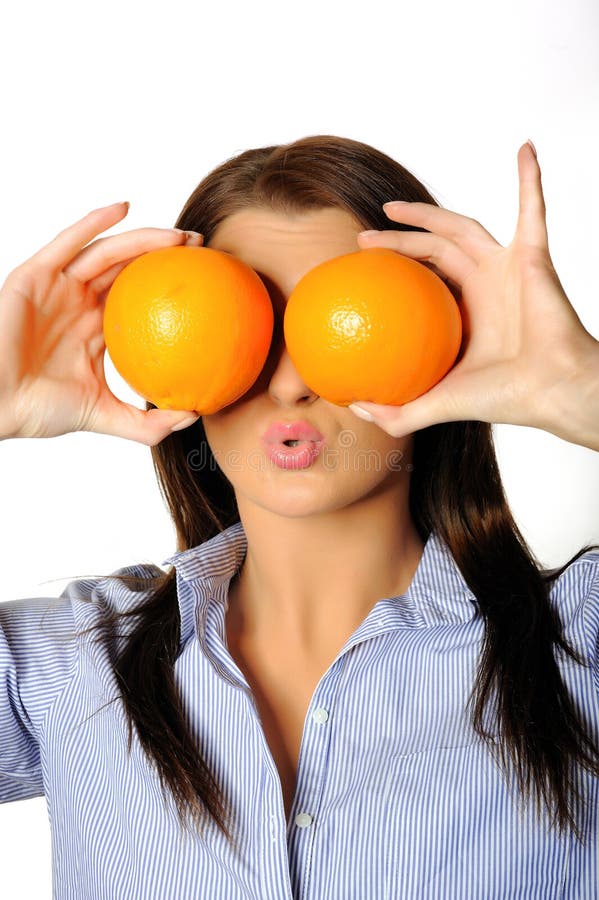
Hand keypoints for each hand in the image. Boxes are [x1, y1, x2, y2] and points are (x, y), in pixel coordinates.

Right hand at [0, 203, 202, 443]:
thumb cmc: (38, 410)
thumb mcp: (103, 415)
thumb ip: (145, 423)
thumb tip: (193, 417)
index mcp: (95, 329)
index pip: (140, 299)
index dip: (169, 287)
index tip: (204, 282)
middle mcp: (78, 303)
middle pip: (128, 269)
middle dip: (164, 254)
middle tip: (200, 248)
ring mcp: (57, 287)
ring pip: (107, 252)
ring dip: (143, 238)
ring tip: (178, 236)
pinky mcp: (35, 274)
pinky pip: (68, 242)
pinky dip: (94, 222)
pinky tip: (125, 208)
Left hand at [351, 142, 598, 448]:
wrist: (551, 390)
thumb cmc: (505, 399)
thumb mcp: (437, 405)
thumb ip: (399, 413)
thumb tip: (353, 409)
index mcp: (467, 313)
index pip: (424, 281)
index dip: (395, 271)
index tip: (362, 268)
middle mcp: (485, 286)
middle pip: (433, 250)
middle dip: (398, 240)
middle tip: (363, 238)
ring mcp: (507, 268)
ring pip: (461, 227)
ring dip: (428, 213)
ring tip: (391, 207)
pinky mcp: (532, 256)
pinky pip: (533, 208)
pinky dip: (530, 178)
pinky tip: (524, 148)